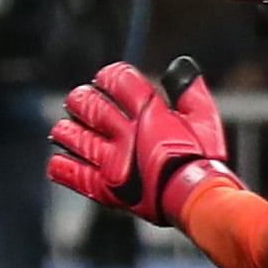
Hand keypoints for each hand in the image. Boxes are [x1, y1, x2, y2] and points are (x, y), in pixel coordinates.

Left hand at [47, 59, 232, 226]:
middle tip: (82, 100)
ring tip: (69, 127)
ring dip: (68, 128)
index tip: (108, 79)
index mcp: (150, 114)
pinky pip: (67, 171)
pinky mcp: (102, 187)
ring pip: (71, 135)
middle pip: (88, 104)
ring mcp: (110, 161)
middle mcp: (125, 135)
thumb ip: (189, 90)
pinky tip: (66, 156)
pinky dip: (61, 162)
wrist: (196, 201)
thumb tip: (178, 66)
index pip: (118, 80)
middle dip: (83, 98)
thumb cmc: (202, 160)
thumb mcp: (205, 119)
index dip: (110, 75)